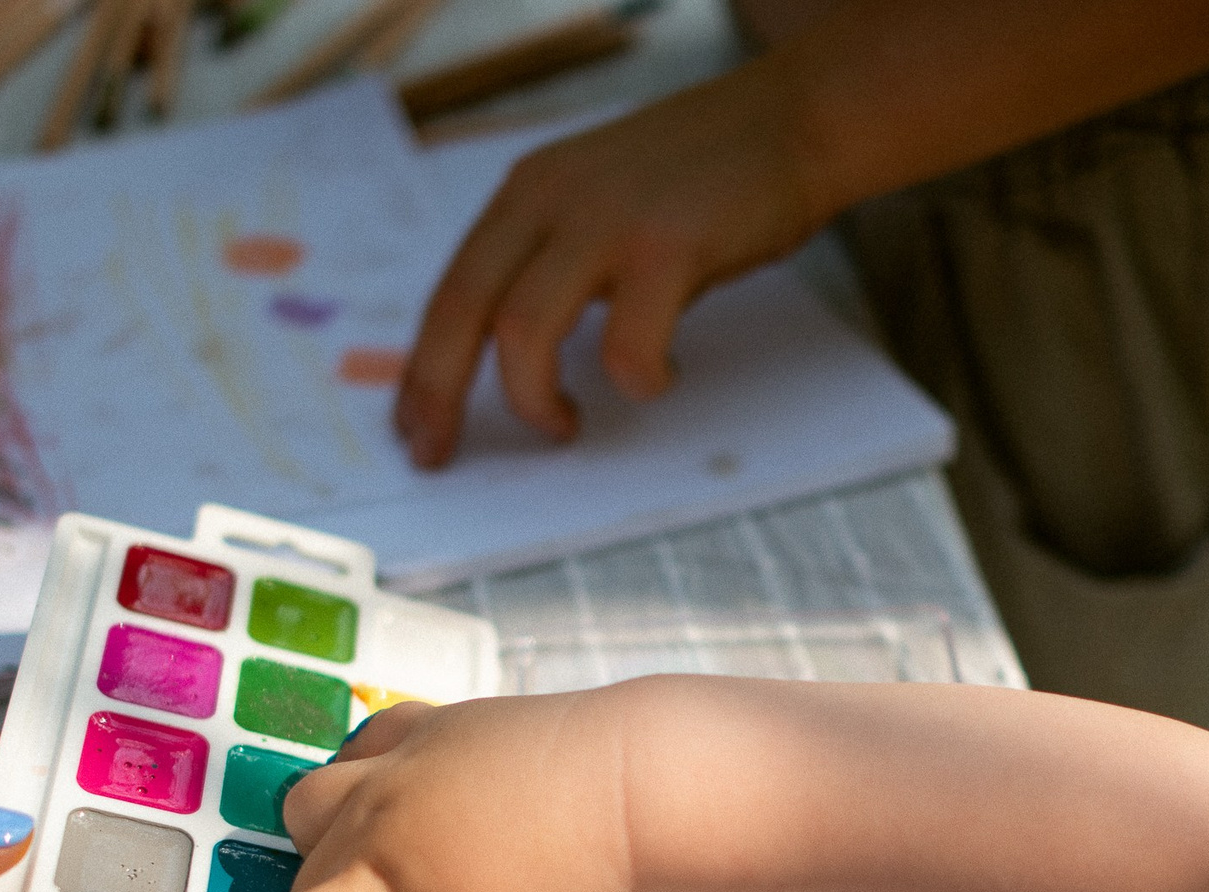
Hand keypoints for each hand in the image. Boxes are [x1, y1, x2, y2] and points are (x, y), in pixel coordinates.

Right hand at [208, 691, 639, 891]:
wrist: (630, 780)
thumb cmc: (573, 885)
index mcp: (377, 885)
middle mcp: (367, 815)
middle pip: (300, 882)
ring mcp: (392, 761)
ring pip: (309, 804)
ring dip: (319, 851)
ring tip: (379, 881)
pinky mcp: (426, 724)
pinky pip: (360, 751)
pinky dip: (360, 782)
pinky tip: (402, 807)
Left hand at [394, 58, 829, 469]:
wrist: (792, 120)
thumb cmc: (703, 180)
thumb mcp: (599, 202)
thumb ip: (555, 261)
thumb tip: (513, 354)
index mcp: (528, 194)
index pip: (449, 290)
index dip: (422, 368)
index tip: (415, 426)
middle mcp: (552, 200)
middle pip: (463, 310)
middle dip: (440, 394)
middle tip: (439, 453)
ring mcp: (607, 221)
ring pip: (524, 329)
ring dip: (534, 397)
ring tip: (564, 425)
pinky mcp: (668, 246)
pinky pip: (627, 345)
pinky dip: (638, 381)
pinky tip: (659, 378)